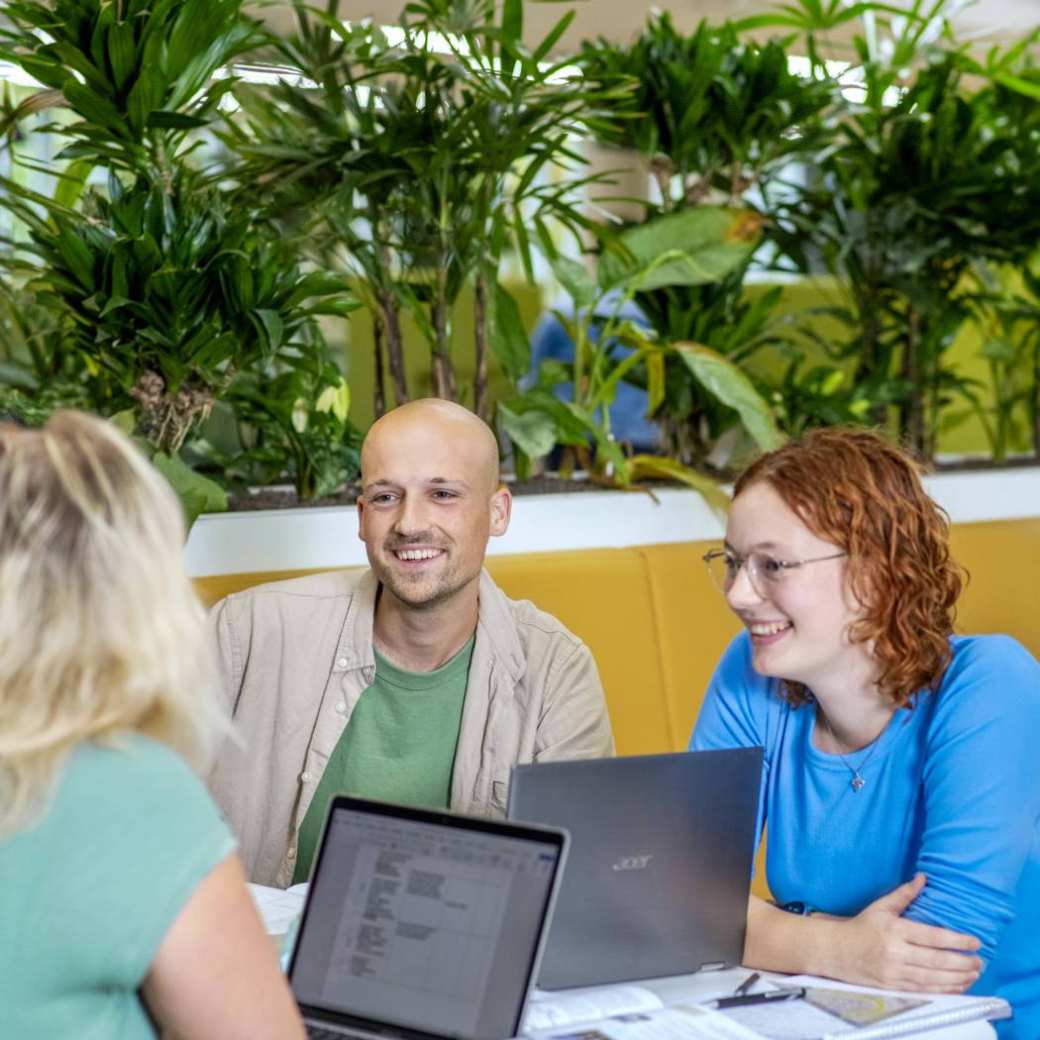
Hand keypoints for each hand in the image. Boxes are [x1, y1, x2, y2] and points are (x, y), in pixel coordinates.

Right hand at [828, 873, 982, 992]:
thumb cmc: (861, 926)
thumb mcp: (880, 907)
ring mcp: (894, 972)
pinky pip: (924, 990)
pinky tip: (957, 986)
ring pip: (933, 978)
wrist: (836, 950)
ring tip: (974, 974)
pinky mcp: (893, 987)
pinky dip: (944, 990)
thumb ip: (904, 894)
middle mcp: (895, 952)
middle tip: (980, 962)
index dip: (956, 941)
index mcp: (894, 930)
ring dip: (957, 978)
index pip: (932, 937)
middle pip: (936, 960)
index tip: (975, 942)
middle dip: (962, 962)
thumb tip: (923, 878)